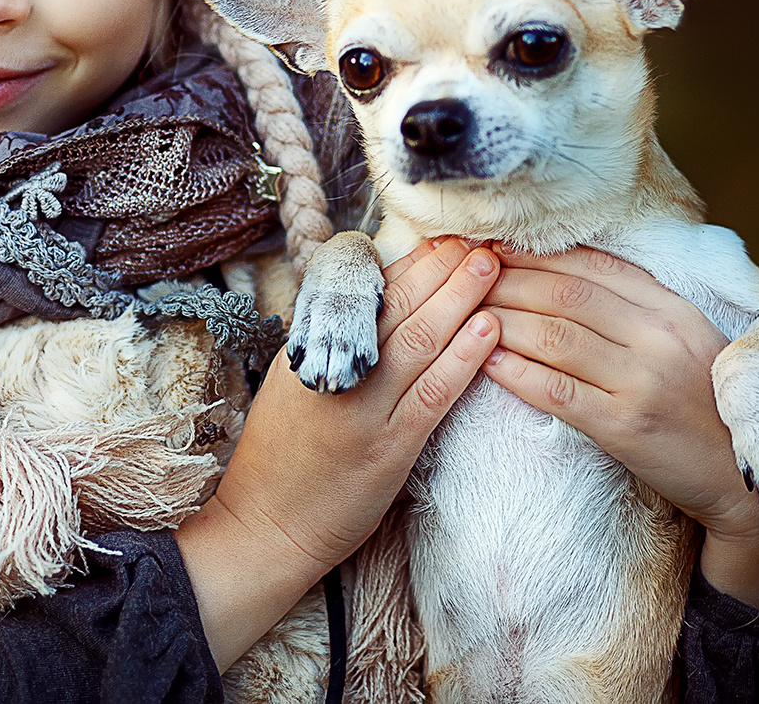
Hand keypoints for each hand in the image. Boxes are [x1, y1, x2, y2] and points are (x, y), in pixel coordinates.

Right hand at [176, 238, 500, 666]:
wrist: (267, 525)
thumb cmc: (281, 456)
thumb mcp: (292, 383)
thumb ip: (328, 345)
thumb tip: (373, 304)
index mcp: (310, 347)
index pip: (362, 288)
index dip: (407, 260)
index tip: (439, 235)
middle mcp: (335, 368)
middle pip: (397, 303)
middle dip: (441, 264)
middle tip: (477, 233)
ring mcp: (362, 407)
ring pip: (420, 339)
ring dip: (460, 297)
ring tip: (492, 265)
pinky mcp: (388, 449)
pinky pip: (432, 395)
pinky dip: (462, 359)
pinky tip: (488, 332)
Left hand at [479, 246, 758, 621]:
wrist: (740, 479)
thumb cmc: (704, 402)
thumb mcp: (685, 338)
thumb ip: (637, 303)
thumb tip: (565, 263)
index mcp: (673, 310)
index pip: (592, 267)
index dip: (535, 254)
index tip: (493, 246)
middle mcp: (659, 339)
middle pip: (564, 295)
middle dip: (506, 281)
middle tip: (466, 277)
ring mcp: (642, 384)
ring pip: (552, 337)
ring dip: (499, 321)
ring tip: (464, 314)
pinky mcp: (624, 428)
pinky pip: (555, 391)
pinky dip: (514, 372)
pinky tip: (484, 360)